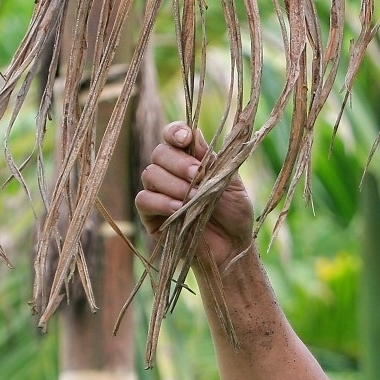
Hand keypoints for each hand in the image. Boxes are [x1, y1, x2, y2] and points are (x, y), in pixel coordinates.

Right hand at [136, 122, 255, 271]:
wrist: (232, 247)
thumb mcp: (230, 182)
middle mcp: (170, 172)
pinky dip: (161, 201)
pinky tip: (179, 209)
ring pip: (150, 174)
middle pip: (159, 153)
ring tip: (193, 197)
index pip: (173, 136)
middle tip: (197, 174)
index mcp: (190, 159)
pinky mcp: (150, 215)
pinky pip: (144, 199)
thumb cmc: (234, 214)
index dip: (174, 132)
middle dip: (178, 162)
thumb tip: (194, 133)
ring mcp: (158, 192)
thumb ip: (212, 159)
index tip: (185, 139)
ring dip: (173, 184)